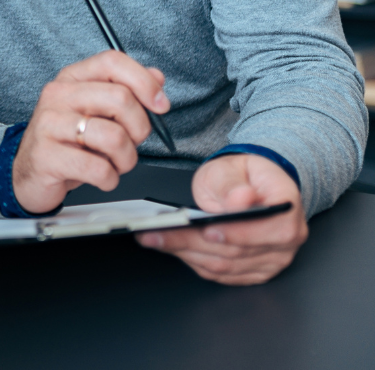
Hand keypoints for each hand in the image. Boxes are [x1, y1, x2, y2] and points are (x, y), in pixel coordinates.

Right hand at [11, 50, 169, 213]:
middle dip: (139, 129)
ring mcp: (49, 124)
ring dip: (126, 159)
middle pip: (120, 99)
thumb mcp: (95, 110)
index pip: (112, 62)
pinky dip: (109, 179)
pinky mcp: (46, 156)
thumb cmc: (66, 140)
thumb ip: (126, 90)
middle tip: (131, 142)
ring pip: (114, 137)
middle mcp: (58, 95)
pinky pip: (98, 168)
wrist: (28, 173)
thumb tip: (157, 77)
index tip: (160, 104)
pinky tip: (101, 176)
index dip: (143, 81)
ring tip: (115, 163)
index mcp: (72, 78)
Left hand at [135, 152, 305, 284]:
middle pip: (239, 251)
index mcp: (286, 208)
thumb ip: (232, 184)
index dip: (237, 234)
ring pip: (227, 266)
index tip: (206, 230)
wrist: (246, 185)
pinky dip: (195, 262)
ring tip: (155, 239)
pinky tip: (172, 248)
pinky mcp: (255, 271)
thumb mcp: (231, 168)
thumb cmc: (240, 175)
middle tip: (158, 233)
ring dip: (188, 254)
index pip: (270, 230)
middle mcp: (286, 239)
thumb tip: (241, 199)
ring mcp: (273, 259)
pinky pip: (224, 274)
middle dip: (194, 242)